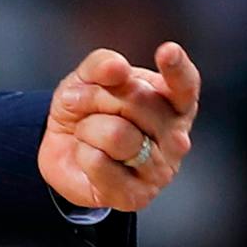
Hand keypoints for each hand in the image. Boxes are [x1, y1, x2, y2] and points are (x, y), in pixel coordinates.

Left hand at [40, 43, 199, 212]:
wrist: (62, 152)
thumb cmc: (86, 111)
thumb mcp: (85, 79)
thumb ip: (100, 65)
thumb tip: (118, 67)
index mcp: (172, 103)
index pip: (184, 85)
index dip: (177, 69)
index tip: (167, 51)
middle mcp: (176, 137)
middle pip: (135, 101)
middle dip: (95, 97)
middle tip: (84, 107)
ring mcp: (160, 169)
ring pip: (115, 134)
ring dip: (87, 128)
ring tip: (88, 134)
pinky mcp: (138, 195)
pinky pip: (98, 162)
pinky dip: (81, 154)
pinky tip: (88, 158)